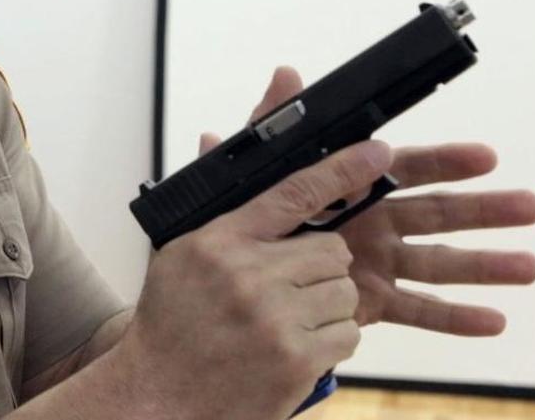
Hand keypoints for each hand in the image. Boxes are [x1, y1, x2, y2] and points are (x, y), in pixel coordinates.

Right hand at [118, 135, 390, 418]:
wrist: (157, 396)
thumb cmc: (170, 325)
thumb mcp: (180, 257)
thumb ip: (219, 214)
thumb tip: (214, 140)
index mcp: (219, 240)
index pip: (292, 192)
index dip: (341, 169)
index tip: (377, 151)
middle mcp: (248, 274)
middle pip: (333, 250)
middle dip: (322, 269)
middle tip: (291, 289)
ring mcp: (274, 319)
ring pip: (345, 293)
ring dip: (326, 308)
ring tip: (286, 323)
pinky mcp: (296, 360)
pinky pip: (347, 335)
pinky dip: (329, 343)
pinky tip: (293, 349)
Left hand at [200, 67, 534, 336]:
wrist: (233, 278)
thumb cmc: (247, 217)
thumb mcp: (255, 170)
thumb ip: (270, 126)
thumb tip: (285, 75)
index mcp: (353, 188)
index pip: (407, 168)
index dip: (446, 161)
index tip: (485, 157)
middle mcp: (375, 222)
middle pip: (438, 213)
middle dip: (484, 209)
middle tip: (529, 206)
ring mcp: (378, 262)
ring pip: (440, 263)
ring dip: (485, 265)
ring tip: (529, 266)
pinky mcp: (372, 302)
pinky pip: (418, 311)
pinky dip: (454, 319)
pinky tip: (495, 322)